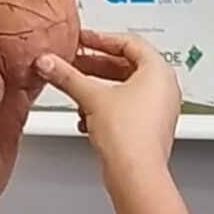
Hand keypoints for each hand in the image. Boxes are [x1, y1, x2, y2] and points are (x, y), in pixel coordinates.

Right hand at [36, 30, 181, 175]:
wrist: (136, 175)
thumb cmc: (129, 136)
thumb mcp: (92, 97)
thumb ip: (67, 76)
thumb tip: (50, 63)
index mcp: (158, 71)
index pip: (129, 42)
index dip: (101, 38)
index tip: (82, 39)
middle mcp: (164, 88)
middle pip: (126, 64)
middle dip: (95, 64)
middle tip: (74, 61)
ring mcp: (159, 108)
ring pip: (124, 88)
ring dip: (97, 87)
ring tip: (75, 87)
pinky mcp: (150, 127)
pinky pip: (126, 107)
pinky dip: (105, 107)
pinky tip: (85, 116)